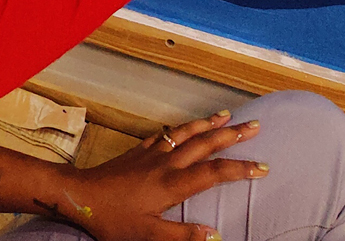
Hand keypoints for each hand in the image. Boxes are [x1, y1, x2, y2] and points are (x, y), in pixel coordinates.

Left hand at [58, 111, 267, 240]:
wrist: (81, 195)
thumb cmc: (114, 220)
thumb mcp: (149, 236)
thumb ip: (184, 236)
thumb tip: (216, 234)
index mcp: (172, 184)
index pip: (214, 173)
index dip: (241, 168)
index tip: (263, 167)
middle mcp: (166, 162)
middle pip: (205, 144)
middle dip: (232, 135)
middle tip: (255, 126)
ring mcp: (152, 152)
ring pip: (186, 132)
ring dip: (208, 123)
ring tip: (228, 115)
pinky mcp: (139, 150)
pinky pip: (166, 134)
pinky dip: (182, 128)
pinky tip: (186, 127)